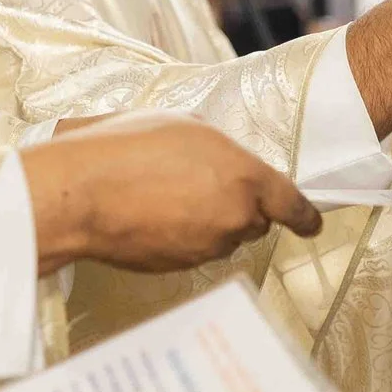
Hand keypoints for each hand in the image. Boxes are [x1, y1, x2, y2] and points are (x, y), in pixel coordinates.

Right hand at [20, 110, 320, 274]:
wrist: (80, 194)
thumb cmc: (127, 147)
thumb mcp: (185, 125)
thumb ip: (221, 149)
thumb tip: (227, 163)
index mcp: (245, 178)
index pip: (291, 205)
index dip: (304, 216)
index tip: (311, 223)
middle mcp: (234, 217)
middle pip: (255, 221)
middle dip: (239, 206)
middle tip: (201, 183)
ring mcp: (206, 247)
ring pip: (223, 237)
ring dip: (208, 221)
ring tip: (166, 194)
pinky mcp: (179, 267)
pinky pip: (193, 250)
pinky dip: (182, 236)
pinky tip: (153, 214)